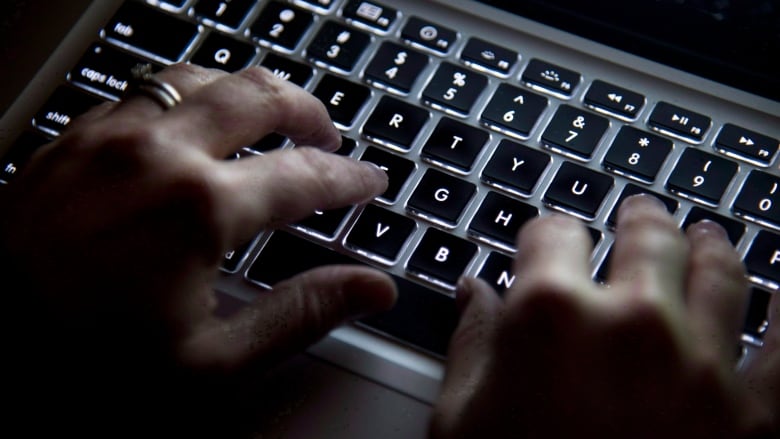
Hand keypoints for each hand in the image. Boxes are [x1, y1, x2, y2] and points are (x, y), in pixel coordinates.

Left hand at [0, 63, 395, 433]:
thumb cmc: (87, 361)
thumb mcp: (211, 362)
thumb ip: (301, 315)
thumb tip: (371, 289)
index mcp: (200, 207)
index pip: (305, 176)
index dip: (350, 179)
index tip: (370, 182)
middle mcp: (157, 153)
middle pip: (260, 97)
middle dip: (309, 112)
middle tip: (329, 136)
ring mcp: (109, 136)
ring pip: (201, 78)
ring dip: (248, 92)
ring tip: (270, 115)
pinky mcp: (72, 138)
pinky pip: (145, 90)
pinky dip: (188, 96)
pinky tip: (194, 120)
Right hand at [431, 195, 778, 437]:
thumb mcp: (460, 422)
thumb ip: (469, 344)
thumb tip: (473, 294)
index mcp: (550, 318)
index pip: (551, 233)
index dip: (546, 232)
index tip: (548, 238)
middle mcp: (632, 325)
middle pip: (645, 236)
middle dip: (638, 218)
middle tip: (640, 212)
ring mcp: (702, 368)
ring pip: (721, 271)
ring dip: (712, 246)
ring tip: (708, 236)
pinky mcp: (755, 418)